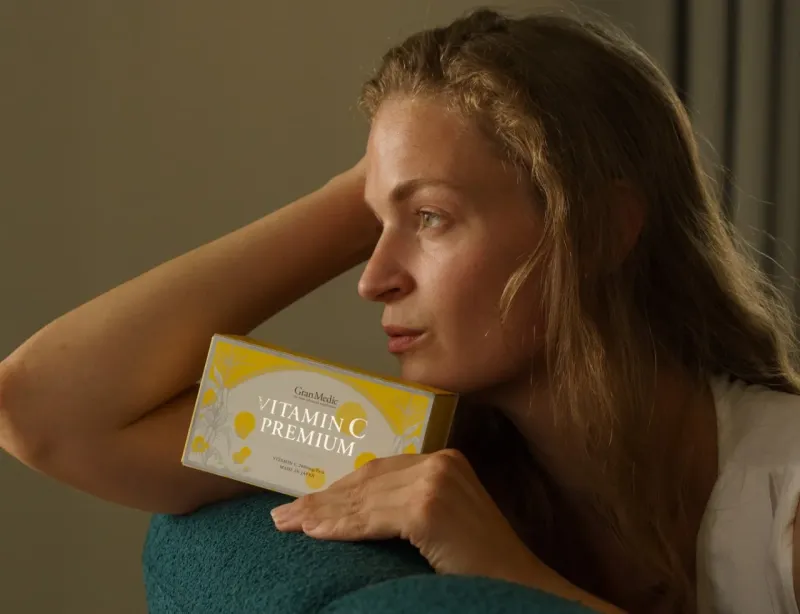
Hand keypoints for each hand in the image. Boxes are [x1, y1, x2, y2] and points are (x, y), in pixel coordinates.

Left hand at [269, 448, 540, 580]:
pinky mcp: (428, 507)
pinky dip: (340, 527)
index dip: (339, 488)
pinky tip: (313, 533)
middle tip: (284, 515)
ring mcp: (435, 482)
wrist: (522, 590)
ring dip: (321, 514)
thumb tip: (355, 513)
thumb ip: (409, 508)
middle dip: (322, 500)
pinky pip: (372, 518)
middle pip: (366, 480)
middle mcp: (440, 462)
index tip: (307, 503)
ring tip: (287, 525)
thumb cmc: (480, 567)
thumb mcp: (442, 527)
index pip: (378, 471)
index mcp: (445, 461)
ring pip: (364, 499)